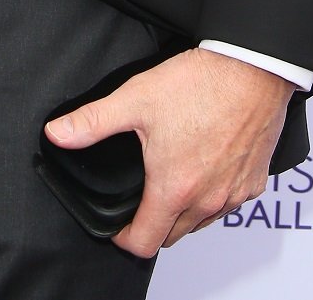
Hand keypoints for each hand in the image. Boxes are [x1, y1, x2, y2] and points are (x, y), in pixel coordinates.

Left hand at [44, 48, 292, 255]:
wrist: (251, 68)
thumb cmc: (200, 83)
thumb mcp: (135, 99)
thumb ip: (93, 122)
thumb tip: (58, 134)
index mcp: (174, 187)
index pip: (144, 243)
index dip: (123, 239)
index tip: (117, 224)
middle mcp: (206, 200)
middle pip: (172, 236)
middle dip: (152, 223)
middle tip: (140, 195)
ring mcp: (233, 194)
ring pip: (201, 222)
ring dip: (182, 212)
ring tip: (169, 178)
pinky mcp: (254, 182)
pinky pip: (228, 203)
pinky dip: (212, 195)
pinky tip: (203, 166)